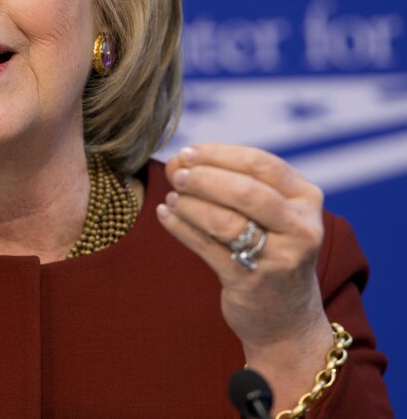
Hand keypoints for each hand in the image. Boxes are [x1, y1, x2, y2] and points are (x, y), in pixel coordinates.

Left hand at [158, 143, 328, 351]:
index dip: (218, 154)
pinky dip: (181, 227)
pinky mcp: (252, 282)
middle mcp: (301, 227)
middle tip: (176, 174)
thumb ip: (234, 182)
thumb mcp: (272, 213)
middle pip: (244, 191)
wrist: (288, 319)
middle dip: (203, 178)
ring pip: (225, 221)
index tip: (187, 152)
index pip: (260, 163)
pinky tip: (165, 215)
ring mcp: (280, 257)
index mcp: (306, 199)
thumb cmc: (270, 251)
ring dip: (190, 204)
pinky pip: (207, 247)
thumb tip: (181, 160)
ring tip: (172, 197)